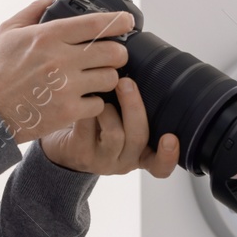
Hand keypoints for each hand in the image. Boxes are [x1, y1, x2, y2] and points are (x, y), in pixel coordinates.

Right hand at [0, 0, 136, 144]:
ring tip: (96, 79)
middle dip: (117, 53)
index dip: (119, 22)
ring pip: (110, 78)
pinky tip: (83, 99)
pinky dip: (94, 103)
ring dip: (107, 78)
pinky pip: (99, 105)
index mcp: (48, 36)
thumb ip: (37, 8)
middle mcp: (61, 60)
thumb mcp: (9, 30)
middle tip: (111, 56)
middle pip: (113, 52)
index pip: (95, 24)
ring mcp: (66, 88)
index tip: (128, 22)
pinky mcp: (68, 112)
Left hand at [40, 78, 179, 177]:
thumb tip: (145, 71)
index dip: (169, 154)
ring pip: (115, 134)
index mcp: (141, 155)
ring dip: (108, 108)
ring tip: (99, 93)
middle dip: (134, 106)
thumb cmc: (99, 128)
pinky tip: (84, 97)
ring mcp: (102, 161)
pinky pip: (88, 128)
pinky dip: (88, 107)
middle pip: (139, 138)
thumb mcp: (123, 124)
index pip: (160, 165)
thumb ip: (135, 111)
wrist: (65, 146)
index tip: (171, 137)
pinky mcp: (80, 153)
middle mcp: (124, 161)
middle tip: (126, 82)